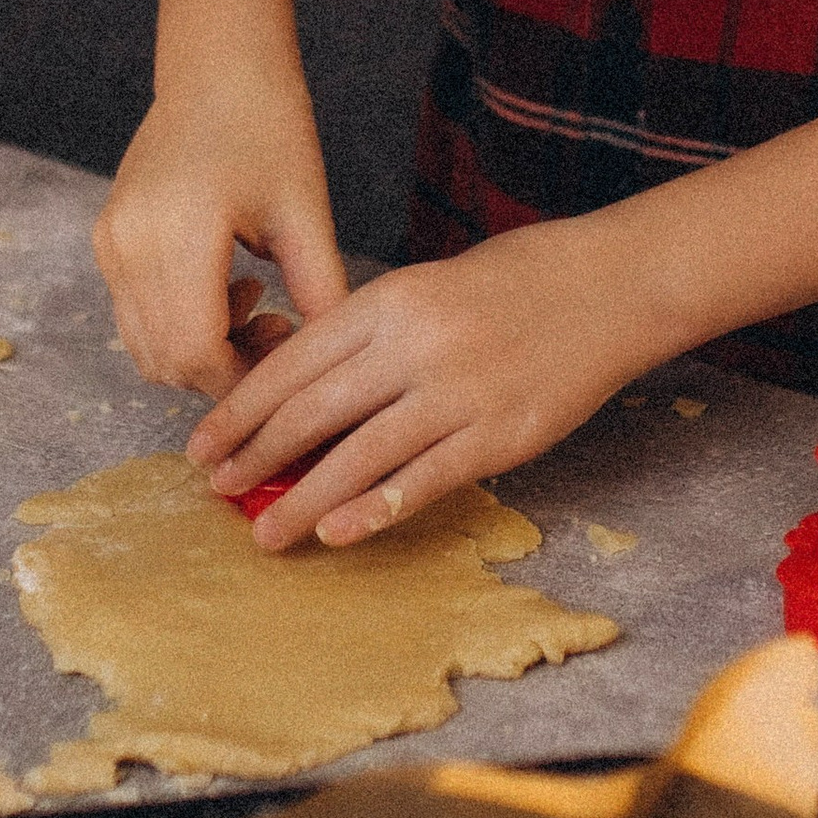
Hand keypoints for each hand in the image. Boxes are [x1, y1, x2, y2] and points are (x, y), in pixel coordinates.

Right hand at [92, 62, 347, 398]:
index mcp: (177, 233)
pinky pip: (136, 315)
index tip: (288, 360)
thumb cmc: (269, 126)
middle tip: (280, 333)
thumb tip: (337, 364)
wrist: (217, 67)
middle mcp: (128, 244)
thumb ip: (321, 291)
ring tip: (257, 305)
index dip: (243, 379)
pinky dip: (179, 326)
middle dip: (226, 371)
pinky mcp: (107, 239)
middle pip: (167, 361)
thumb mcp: (305, 212)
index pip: (195, 353)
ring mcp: (110, 244)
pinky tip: (225, 287)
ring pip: (146, 347)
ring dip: (202, 352)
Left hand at [184, 219, 651, 547]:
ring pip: (360, 456)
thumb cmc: (515, 281)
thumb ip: (369, 333)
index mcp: (388, 302)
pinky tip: (338, 534)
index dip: (241, 410)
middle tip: (217, 490)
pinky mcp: (499, 435)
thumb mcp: (427, 285)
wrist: (611, 285)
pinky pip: (424, 480)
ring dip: (304, 502)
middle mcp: (415, 346)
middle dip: (256, 457)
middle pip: (313, 412)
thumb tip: (302, 393)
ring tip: (266, 536)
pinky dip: (376, 510)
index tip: (205, 443)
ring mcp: (458, 393)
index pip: (292, 364)